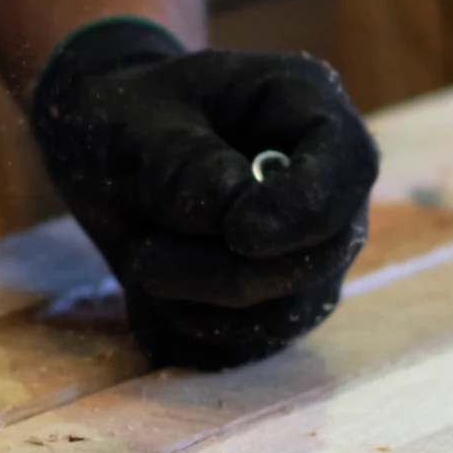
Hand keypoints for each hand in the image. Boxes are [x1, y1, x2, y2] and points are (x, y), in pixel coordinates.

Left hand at [30, 19, 378, 370]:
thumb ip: (185, 168)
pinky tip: (149, 294)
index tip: (238, 235)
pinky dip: (191, 329)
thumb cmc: (124, 117)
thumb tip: (240, 223)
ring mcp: (306, 249)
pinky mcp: (274, 301)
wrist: (102, 153)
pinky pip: (249, 344)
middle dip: (232, 273)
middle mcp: (323, 184)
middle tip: (147, 255)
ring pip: (290, 313)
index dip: (305, 210)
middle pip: (326, 253)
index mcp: (304, 108)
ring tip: (142, 260)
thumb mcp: (133, 127)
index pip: (350, 165)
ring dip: (204, 307)